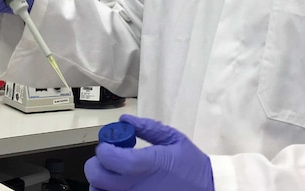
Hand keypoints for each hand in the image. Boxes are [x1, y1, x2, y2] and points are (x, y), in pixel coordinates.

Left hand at [85, 114, 213, 190]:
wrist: (208, 190)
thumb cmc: (190, 165)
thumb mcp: (173, 139)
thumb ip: (148, 128)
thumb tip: (124, 120)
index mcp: (149, 165)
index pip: (112, 159)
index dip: (103, 149)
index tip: (109, 144)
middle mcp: (138, 186)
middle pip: (98, 178)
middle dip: (96, 164)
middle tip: (108, 158)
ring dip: (100, 182)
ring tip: (113, 174)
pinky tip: (118, 186)